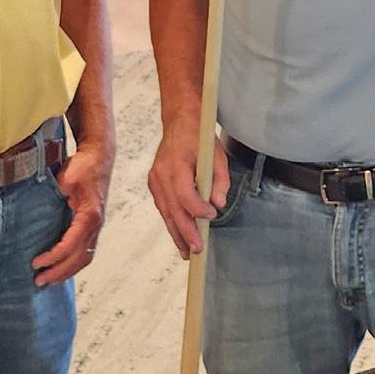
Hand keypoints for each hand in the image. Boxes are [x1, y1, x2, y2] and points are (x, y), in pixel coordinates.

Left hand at [32, 142, 111, 286]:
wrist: (99, 157)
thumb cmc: (83, 167)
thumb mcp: (65, 180)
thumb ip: (53, 197)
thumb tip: (35, 214)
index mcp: (89, 216)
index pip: (71, 245)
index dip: (54, 258)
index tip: (36, 263)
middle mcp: (95, 225)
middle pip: (79, 258)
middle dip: (59, 272)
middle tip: (39, 280)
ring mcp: (96, 227)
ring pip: (85, 258)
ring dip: (67, 271)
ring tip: (49, 279)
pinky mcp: (93, 225)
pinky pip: (86, 251)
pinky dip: (74, 263)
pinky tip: (62, 268)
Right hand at [147, 120, 228, 258]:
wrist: (180, 121)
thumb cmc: (199, 137)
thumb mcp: (217, 154)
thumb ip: (220, 180)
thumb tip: (218, 203)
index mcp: (177, 163)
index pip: (184, 194)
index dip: (197, 209)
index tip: (211, 216)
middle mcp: (161, 173)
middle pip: (172, 208)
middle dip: (185, 232)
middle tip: (196, 250)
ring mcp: (155, 179)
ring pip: (165, 211)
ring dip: (176, 233)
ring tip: (187, 252)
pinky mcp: (154, 183)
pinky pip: (163, 207)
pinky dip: (171, 222)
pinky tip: (180, 236)